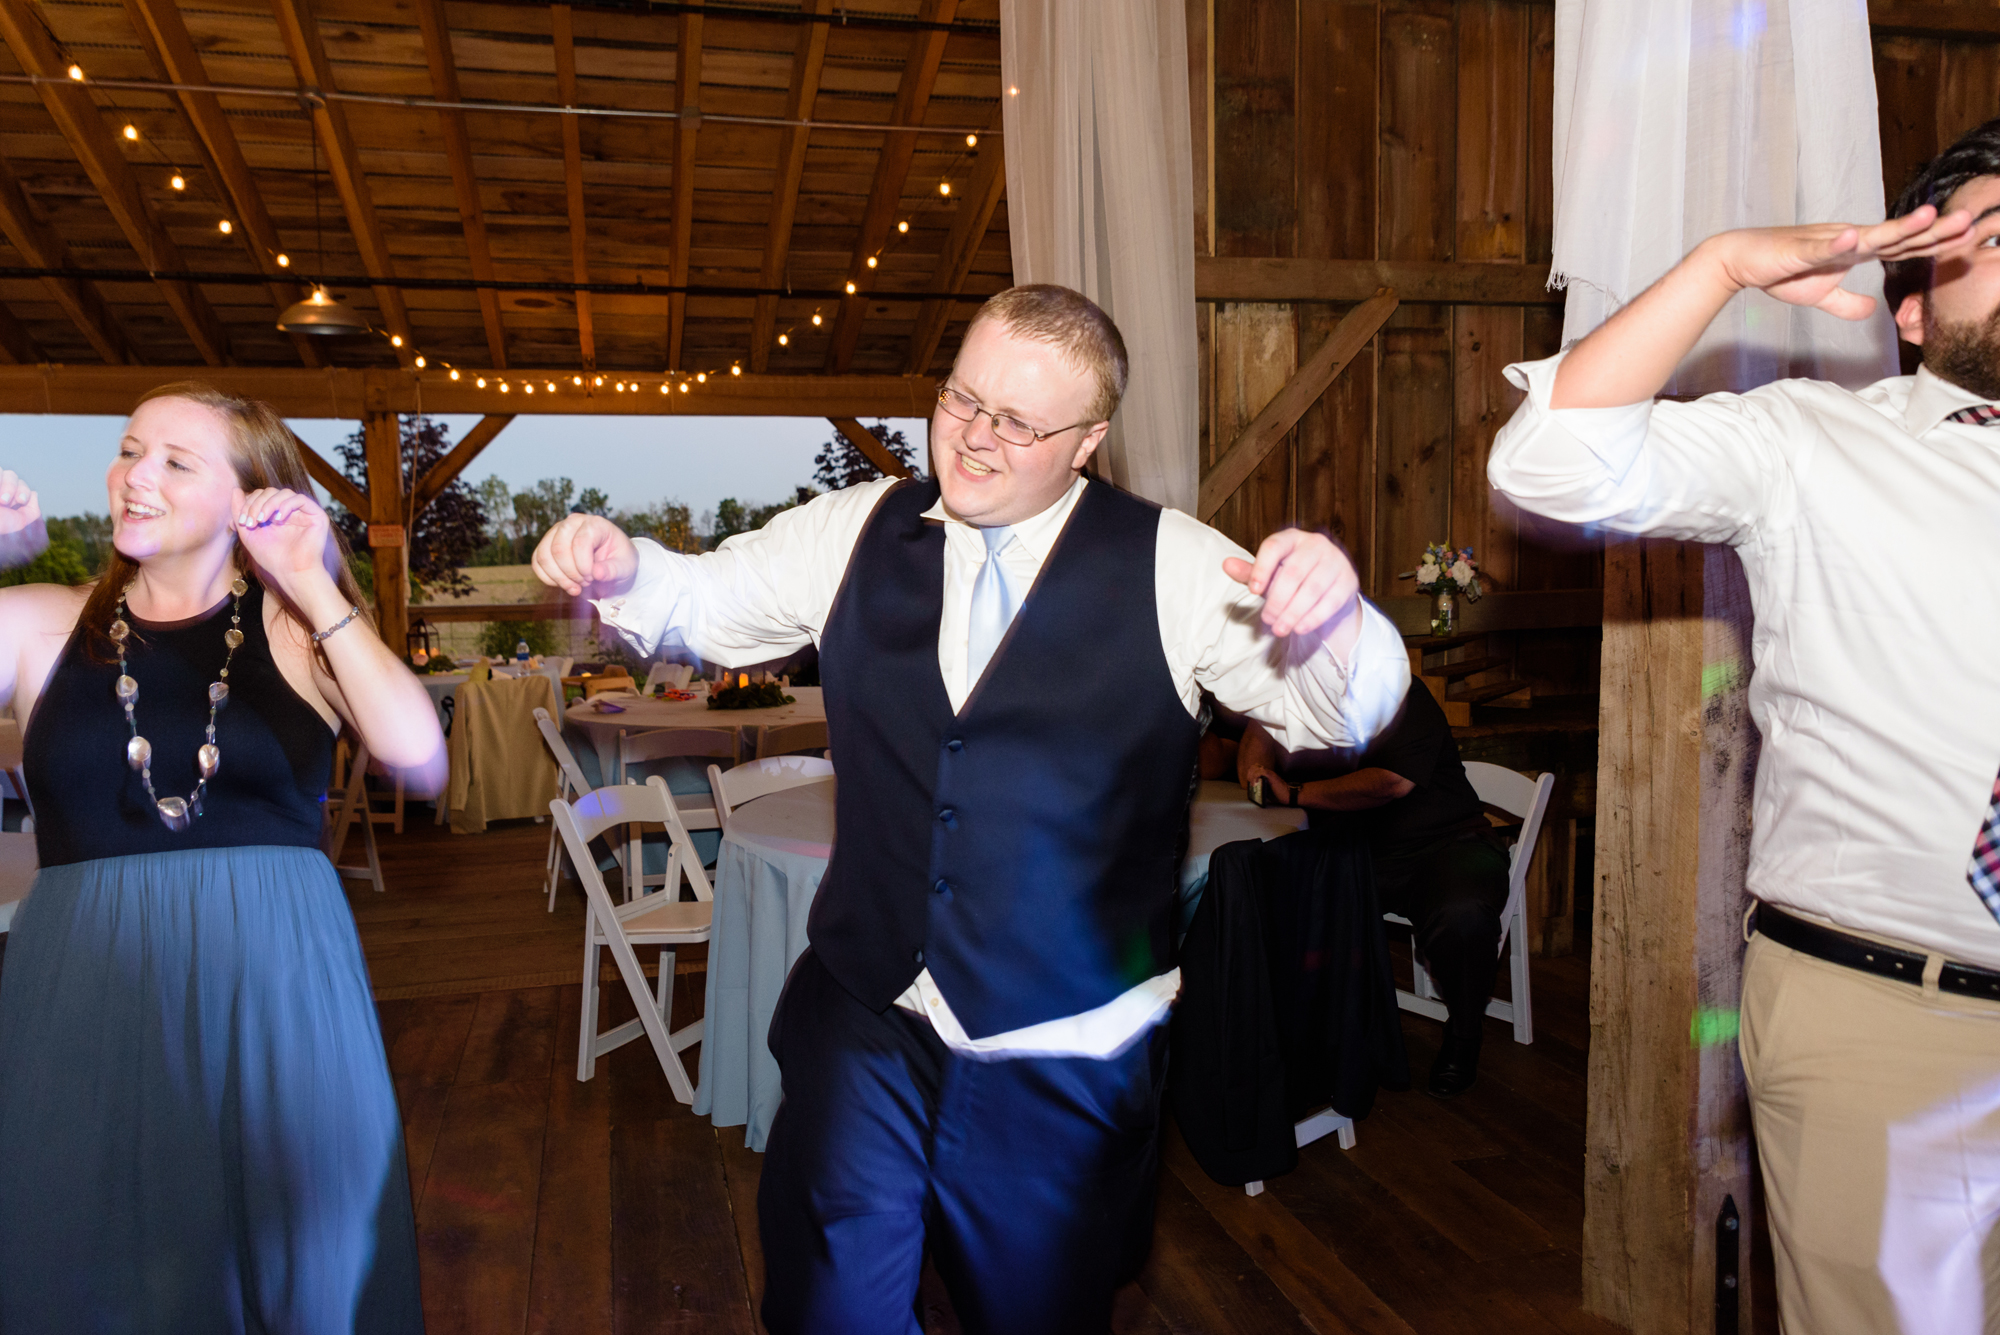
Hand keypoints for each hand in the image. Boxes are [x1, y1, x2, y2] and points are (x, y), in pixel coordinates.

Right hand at [0, 469, 39, 534]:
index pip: (21, 485)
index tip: (21, 501)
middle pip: (11, 475)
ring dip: (5, 484)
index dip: (24, 490)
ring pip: (0, 471)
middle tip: (6, 501)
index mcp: (9, 497)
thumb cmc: (2, 527)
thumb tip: (34, 493)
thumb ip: (32, 509)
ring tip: (1, 501)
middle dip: (12, 487)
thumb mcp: (21, 521)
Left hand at [234, 487, 333, 595]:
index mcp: (275, 514)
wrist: (291, 573)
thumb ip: (240, 511)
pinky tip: (279, 519)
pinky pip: (300, 499)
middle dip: (256, 504)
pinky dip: (286, 505)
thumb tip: (236, 490)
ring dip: (268, 504)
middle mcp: (290, 511)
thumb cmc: (272, 557)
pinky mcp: (316, 516)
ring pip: (284, 492)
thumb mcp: (248, 532)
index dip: (248, 504)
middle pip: (270, 492)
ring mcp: (303, 512)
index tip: (241, 523)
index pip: (260, 496)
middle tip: (251, 522)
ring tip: (262, 520)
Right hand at [533, 513, 637, 596]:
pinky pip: (537, 562)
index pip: (580, 542)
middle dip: (571, 573)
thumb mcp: (625, 567)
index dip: (584, 566)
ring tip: (576, 587)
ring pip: (544, 556)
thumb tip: (596, 572)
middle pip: (558, 549)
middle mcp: (572, 523)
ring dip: (559, 578)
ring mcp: (556, 532)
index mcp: (595, 524)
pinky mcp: (546, 544)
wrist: (611, 561)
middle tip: (586, 583)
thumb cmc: (619, 561)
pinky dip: (549, 579)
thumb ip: (613, 570)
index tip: (593, 577)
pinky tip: (565, 584)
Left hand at [1223, 529, 1359, 637]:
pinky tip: (1299, 629)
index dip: (1261, 568)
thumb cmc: (1293, 579)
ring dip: (1293, 613)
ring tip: (1280, 629)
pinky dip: (1313, 618)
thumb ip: (1250, 572)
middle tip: (1267, 620)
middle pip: (1293, 572)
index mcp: (1291, 538)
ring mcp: (1335, 560)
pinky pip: (1330, 601)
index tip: (1253, 591)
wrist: (1329, 589)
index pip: (1273, 546)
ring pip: (1312, 589)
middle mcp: (1316, 544)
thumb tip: (1226, 564)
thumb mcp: (1270, 575)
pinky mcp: (1349, 580)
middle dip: (1277, 600)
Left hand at [1244, 765, 1292, 806]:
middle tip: (1251, 783)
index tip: (1250, 782)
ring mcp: (1269, 773)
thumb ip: (1260, 786)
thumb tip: (1251, 788)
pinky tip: (1255, 783)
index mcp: (1266, 774)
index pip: (1254, 768)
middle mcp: (1267, 772)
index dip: (1250, 774)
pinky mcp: (1271, 775)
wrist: (1288, 795)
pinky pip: (1260, 772)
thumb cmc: (1278, 794)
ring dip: (1251, 776)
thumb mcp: (1267, 789)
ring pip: (1255, 768)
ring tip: (1253, 784)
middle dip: (1249, 774)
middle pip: (1253, 767)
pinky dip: (1255, 777)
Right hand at [1708, 206, 1973, 319]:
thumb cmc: (1780, 271)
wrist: (1742, 259)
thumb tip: (1871, 312)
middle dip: (1934, 230)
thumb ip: (1847, 303)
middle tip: (1970, 221)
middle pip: (1898, 236)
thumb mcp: (1820, 295)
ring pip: (1869, 235)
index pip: (1904, 246)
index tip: (1969, 236)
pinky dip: (1838, 242)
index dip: (1936, 242)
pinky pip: (1822, 246)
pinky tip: (1855, 238)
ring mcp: (1827, 241)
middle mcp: (1849, 238)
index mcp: (1857, 249)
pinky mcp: (1800, 248)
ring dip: (1898, 227)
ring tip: (1927, 217)